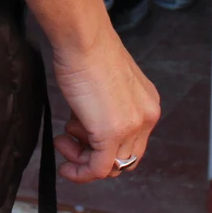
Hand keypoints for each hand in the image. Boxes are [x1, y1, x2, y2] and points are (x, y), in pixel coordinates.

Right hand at [49, 36, 161, 182]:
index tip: (80, 138)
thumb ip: (105, 109)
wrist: (82, 39)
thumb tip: (86, 129)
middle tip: (70, 142)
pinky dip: (80, 173)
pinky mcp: (112, 133)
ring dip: (82, 161)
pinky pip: (97, 169)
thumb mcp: (105, 86)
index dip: (106, 147)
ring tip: (63, 140)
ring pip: (111, 167)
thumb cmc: (87, 52)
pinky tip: (65, 167)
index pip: (133, 143)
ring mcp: (132, 127)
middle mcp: (147, 117)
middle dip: (95, 157)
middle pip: (126, 159)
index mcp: (148, 104)